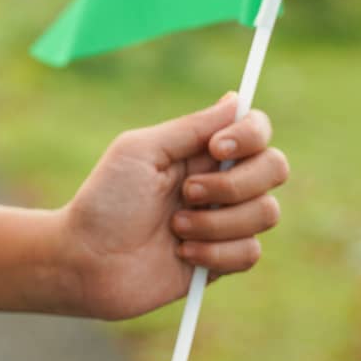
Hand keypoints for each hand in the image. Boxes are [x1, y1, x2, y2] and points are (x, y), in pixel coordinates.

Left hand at [58, 91, 288, 320]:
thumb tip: (236, 99)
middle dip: (235, 185)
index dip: (249, 136)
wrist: (85, 262)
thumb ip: (191, 127)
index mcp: (201, 150)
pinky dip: (215, 252)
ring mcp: (224, 221)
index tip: (216, 149)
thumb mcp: (140, 151)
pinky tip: (182, 253)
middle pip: (275, 167)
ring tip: (175, 228)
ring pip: (266, 212)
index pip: (255, 130)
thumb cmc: (104, 200)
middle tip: (187, 194)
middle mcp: (220, 182)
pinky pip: (251, 252)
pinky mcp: (222, 260)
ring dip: (217, 222)